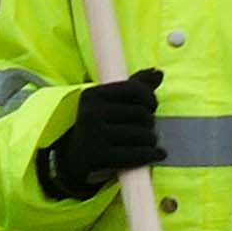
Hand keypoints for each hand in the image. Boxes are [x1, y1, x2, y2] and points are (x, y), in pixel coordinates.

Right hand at [35, 67, 164, 202]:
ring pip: (143, 135)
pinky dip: (150, 155)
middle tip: (143, 129)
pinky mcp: (98, 157)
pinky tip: (157, 154)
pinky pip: (136, 155)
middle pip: (142, 114)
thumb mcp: (110, 103)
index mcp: (92, 95)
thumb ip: (134, 86)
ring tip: (146, 142)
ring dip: (151, 141)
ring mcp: (93, 136)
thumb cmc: (100, 126)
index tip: (151, 106)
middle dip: (149, 123)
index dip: (150, 98)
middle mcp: (90, 113)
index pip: (135, 90)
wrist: (74, 158)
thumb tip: (158, 72)